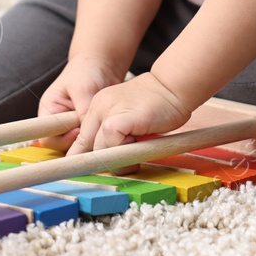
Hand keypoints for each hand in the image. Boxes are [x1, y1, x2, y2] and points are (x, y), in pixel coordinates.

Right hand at [36, 57, 123, 150]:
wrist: (103, 64)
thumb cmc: (87, 70)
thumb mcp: (83, 89)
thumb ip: (83, 111)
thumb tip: (87, 134)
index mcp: (49, 111)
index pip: (47, 137)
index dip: (62, 140)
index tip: (78, 130)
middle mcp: (58, 121)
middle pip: (62, 145)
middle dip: (77, 142)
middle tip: (94, 133)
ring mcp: (72, 125)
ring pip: (77, 145)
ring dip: (89, 140)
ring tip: (102, 130)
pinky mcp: (86, 126)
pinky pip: (89, 140)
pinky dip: (97, 138)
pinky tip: (106, 130)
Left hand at [67, 72, 192, 155]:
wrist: (173, 86)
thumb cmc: (158, 104)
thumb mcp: (129, 115)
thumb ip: (117, 132)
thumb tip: (110, 159)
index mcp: (98, 106)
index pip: (82, 137)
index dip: (86, 156)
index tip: (94, 168)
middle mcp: (97, 107)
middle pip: (85, 146)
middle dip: (100, 162)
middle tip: (123, 166)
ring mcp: (105, 112)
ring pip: (98, 149)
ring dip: (116, 160)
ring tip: (135, 157)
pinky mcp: (117, 120)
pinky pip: (111, 146)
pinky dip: (123, 154)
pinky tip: (138, 147)